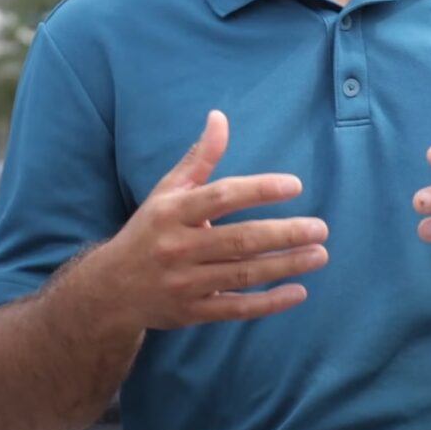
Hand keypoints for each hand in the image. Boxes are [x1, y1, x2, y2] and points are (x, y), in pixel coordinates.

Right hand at [103, 110, 327, 328]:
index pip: (221, 197)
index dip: (259, 190)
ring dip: (285, 266)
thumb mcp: (168, 190)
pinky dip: (269, 304)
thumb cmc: (149, 229)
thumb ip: (200, 158)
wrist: (109, 290)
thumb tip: (220, 117)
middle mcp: (178, 248)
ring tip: (319, 254)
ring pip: (243, 275)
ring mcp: (185, 283)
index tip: (295, 185)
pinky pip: (236, 309)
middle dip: (283, 234)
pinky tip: (299, 292)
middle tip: (320, 228)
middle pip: (239, 240)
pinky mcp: (192, 312)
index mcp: (173, 212)